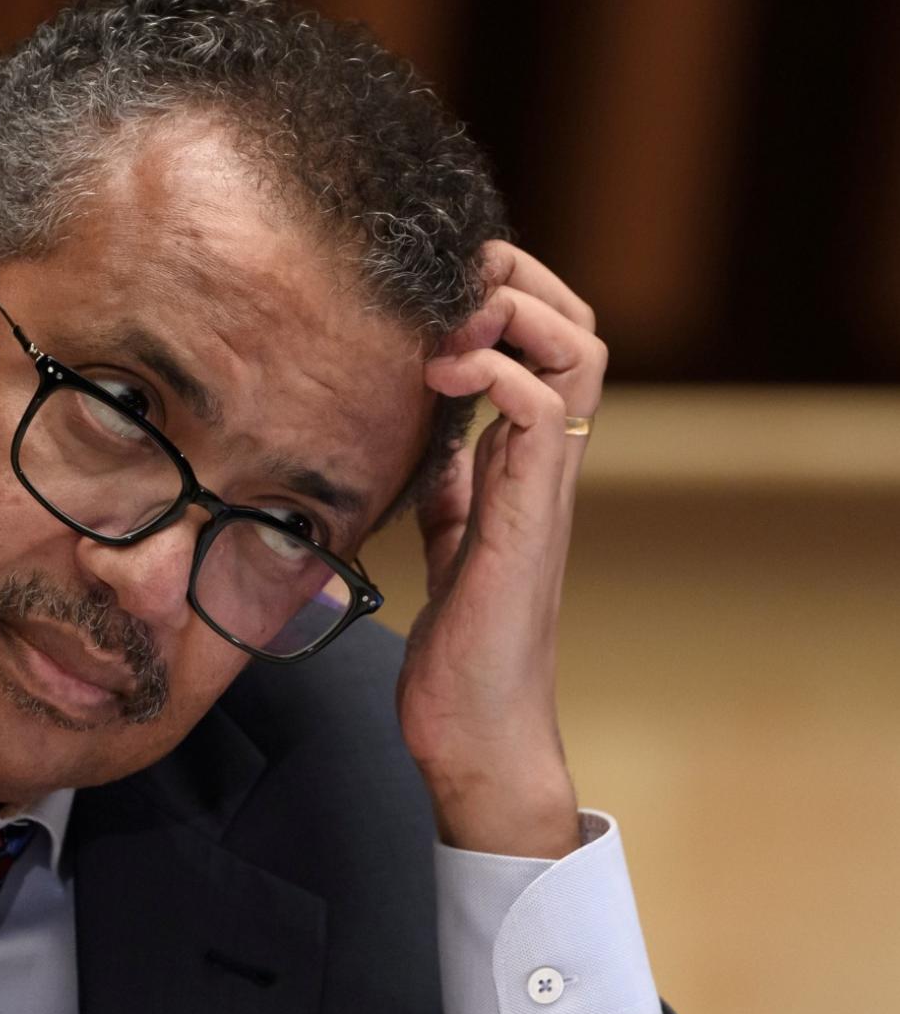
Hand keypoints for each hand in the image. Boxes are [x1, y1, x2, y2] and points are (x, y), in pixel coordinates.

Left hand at [395, 242, 605, 858]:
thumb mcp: (451, 545)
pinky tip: (435, 380)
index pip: (550, 347)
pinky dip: (491, 374)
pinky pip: (532, 415)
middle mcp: (545, 468)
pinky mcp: (522, 520)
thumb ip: (456, 492)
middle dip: (517, 282)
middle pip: (578, 330)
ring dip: (511, 315)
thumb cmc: (465, 649)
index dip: (508, 298)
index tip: (441, 294)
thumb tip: (439, 447)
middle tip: (451, 284)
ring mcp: (541, 490)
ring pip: (575, 356)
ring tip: (445, 328)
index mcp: (524, 467)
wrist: (478, 731)